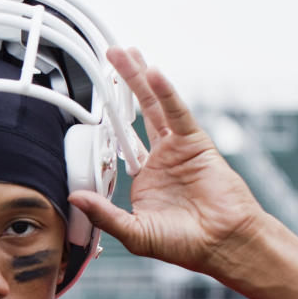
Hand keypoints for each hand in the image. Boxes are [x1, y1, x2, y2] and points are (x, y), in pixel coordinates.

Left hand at [68, 47, 267, 276]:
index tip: (85, 106)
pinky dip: (166, 93)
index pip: (118, 143)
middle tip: (107, 58)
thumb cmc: (184, 244)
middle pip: (135, 114)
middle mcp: (159, 158)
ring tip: (125, 53)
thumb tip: (74, 198)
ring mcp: (177, 148)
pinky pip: (177, 113)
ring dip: (139, 78)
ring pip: (154, 106)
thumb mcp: (134, 232)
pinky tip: (154, 74)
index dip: (104, 124)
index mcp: (143, 177)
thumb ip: (104, 214)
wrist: (223, 244)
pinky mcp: (196, 143)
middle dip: (122, 85)